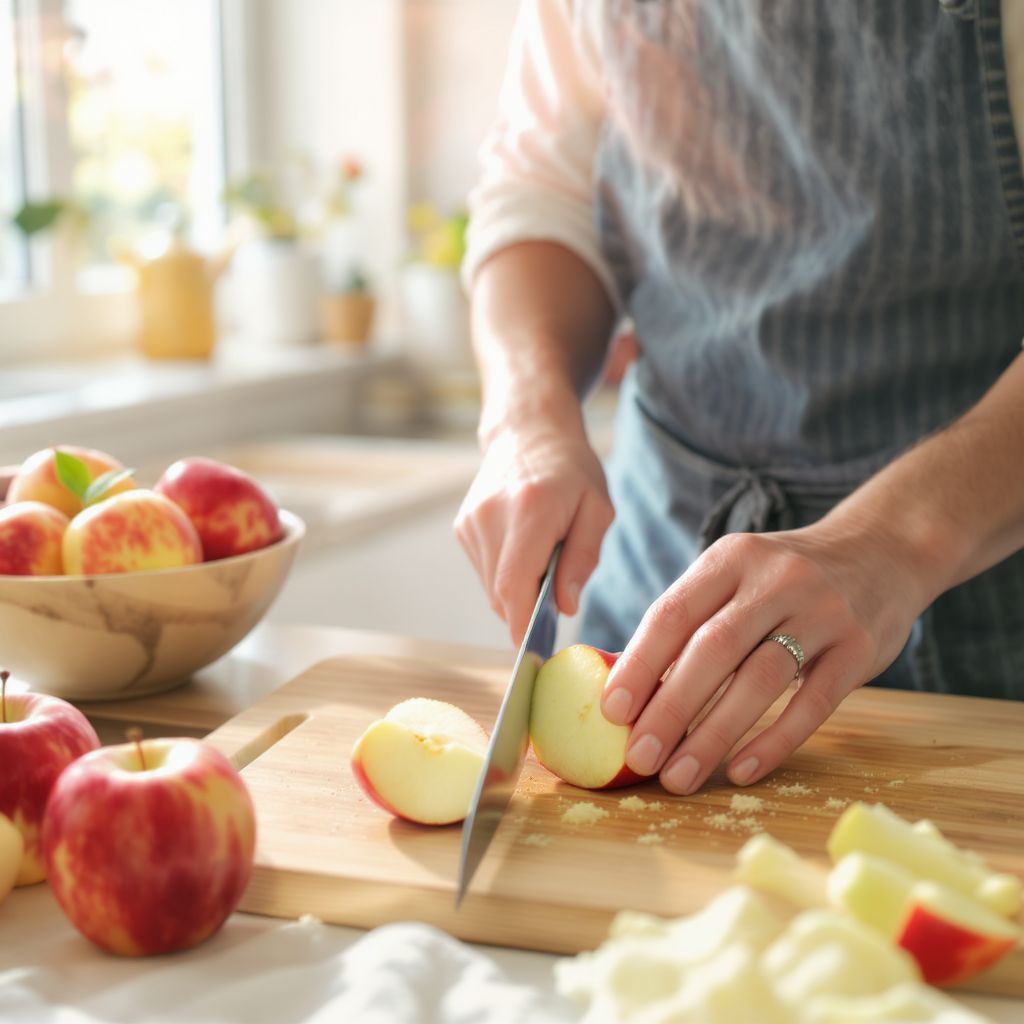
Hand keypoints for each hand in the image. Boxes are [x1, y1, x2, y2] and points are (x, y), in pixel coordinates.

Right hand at [454, 422, 613, 645]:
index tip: (533, 652)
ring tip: (544, 570)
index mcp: (530, 510)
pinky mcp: (463, 526)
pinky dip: (505, 577)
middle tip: (554, 612)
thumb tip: (565, 607)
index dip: (521, 623)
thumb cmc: (572, 471)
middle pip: (500, 591)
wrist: (529, 431)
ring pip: (490, 586)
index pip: (514, 582)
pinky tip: (525, 556)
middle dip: (525, 613)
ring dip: (516, 594)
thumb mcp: (597, 510)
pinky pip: (484, 571)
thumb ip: (582, 559)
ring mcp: (472, 521)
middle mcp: (492, 516)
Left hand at [599, 519, 932, 793]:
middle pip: (713, 649)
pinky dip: (774, 740)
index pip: (673, 613)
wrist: (882, 552)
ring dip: (713, 734)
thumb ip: (693, 620)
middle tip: (640, 756)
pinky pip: (813, 702)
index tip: (612, 711)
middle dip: (670, 708)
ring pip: (760, 679)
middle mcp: (776, 579)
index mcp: (731, 558)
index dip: (638, 664)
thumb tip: (631, 689)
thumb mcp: (737, 575)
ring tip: (679, 776)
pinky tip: (741, 769)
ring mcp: (822, 612)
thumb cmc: (785, 579)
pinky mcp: (860, 648)